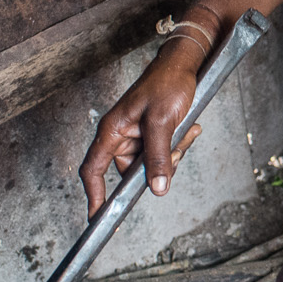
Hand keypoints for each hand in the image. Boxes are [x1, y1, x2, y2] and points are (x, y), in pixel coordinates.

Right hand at [79, 47, 205, 215]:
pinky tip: (189, 127)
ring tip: (184, 130)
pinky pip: (164, 153)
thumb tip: (157, 188)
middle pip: (131, 172)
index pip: (93, 170)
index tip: (98, 217)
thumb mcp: (163, 122)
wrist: (185, 64)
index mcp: (111, 131)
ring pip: (152, 165)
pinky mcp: (152, 135)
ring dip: (172, 154)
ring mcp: (136, 136)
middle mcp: (120, 136)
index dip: (94, 195)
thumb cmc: (167, 83)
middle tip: (175, 150)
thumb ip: (159, 156)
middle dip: (158, 167)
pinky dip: (178, 145)